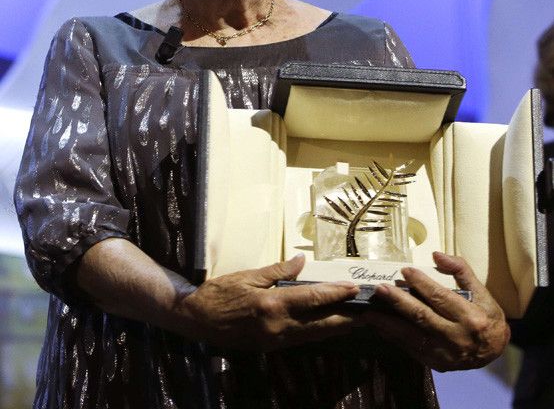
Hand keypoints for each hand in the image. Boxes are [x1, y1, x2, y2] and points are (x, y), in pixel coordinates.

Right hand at [173, 254, 362, 350]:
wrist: (195, 320)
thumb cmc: (219, 292)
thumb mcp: (248, 275)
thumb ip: (278, 271)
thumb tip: (301, 262)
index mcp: (272, 305)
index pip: (313, 299)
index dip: (336, 294)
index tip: (355, 289)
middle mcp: (278, 327)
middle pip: (321, 324)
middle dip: (347, 318)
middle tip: (368, 312)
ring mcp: (275, 340)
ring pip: (314, 335)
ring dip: (336, 327)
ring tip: (356, 319)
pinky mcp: (270, 346)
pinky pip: (301, 339)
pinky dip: (318, 332)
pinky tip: (328, 326)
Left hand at [364, 252, 509, 370]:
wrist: (494, 352)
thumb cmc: (486, 315)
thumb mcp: (482, 290)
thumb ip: (460, 270)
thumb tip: (436, 254)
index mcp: (471, 318)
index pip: (441, 298)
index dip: (422, 284)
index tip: (405, 271)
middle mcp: (457, 338)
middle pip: (422, 317)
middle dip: (398, 302)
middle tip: (380, 289)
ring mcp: (445, 354)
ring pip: (412, 337)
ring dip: (388, 324)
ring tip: (370, 312)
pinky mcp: (436, 364)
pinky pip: (411, 349)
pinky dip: (394, 337)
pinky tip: (380, 326)